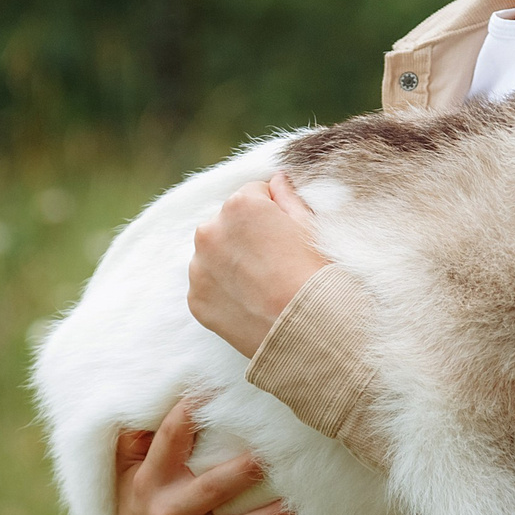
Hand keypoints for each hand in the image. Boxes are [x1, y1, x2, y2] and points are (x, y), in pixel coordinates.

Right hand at [113, 399, 296, 514]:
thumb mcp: (129, 479)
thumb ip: (138, 442)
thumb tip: (155, 397)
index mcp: (150, 482)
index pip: (170, 439)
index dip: (192, 413)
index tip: (220, 389)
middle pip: (212, 487)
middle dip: (247, 470)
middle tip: (280, 451)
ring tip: (298, 500)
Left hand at [188, 173, 329, 359]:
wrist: (311, 335)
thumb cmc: (318, 276)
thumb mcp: (312, 226)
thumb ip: (289, 196)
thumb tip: (278, 179)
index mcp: (240, 205)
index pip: (254, 193)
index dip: (275, 213)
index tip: (288, 237)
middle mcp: (210, 230)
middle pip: (229, 222)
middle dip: (247, 235)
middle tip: (277, 262)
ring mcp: (199, 267)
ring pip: (215, 253)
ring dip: (232, 261)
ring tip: (264, 285)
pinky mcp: (196, 300)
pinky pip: (209, 284)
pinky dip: (225, 290)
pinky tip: (252, 302)